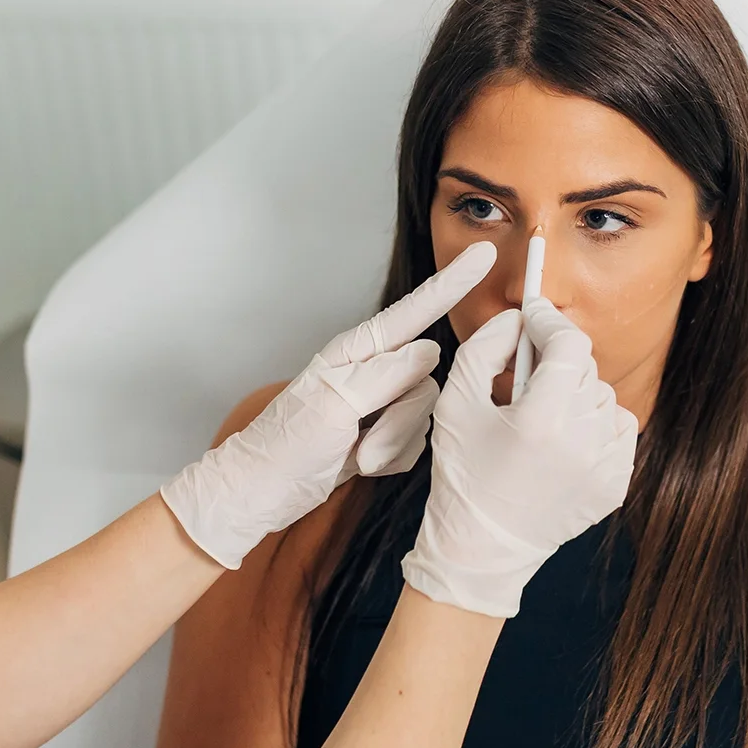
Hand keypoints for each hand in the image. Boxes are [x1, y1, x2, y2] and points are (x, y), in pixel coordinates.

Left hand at [164, 242, 497, 568]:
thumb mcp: (333, 406)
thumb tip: (431, 349)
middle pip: (426, 378)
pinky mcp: (385, 434)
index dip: (451, 284)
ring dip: (394, 444)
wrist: (264, 493)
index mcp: (356, 352)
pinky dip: (394, 460)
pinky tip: (363, 465)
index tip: (483, 255)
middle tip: (363, 442)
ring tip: (357, 456)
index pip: (414, 311)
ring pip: (424, 414)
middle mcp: (373, 371)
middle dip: (402, 419)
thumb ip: (385, 375)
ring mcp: (381, 403)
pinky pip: (417, 442)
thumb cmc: (285, 447)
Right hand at [401, 297, 639, 616]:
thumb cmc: (463, 475)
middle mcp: (583, 441)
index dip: (549, 322)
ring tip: (544, 419)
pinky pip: (620, 432)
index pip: (568, 343)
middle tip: (527, 379)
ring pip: (605, 398)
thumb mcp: (455, 402)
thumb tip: (518, 321)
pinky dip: (596, 427)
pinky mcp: (615, 485)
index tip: (534, 316)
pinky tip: (564, 442)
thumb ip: (485, 347)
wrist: (482, 550)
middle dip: (556, 364)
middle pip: (585, 367)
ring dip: (576, 396)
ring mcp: (605, 466)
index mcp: (543, 418)